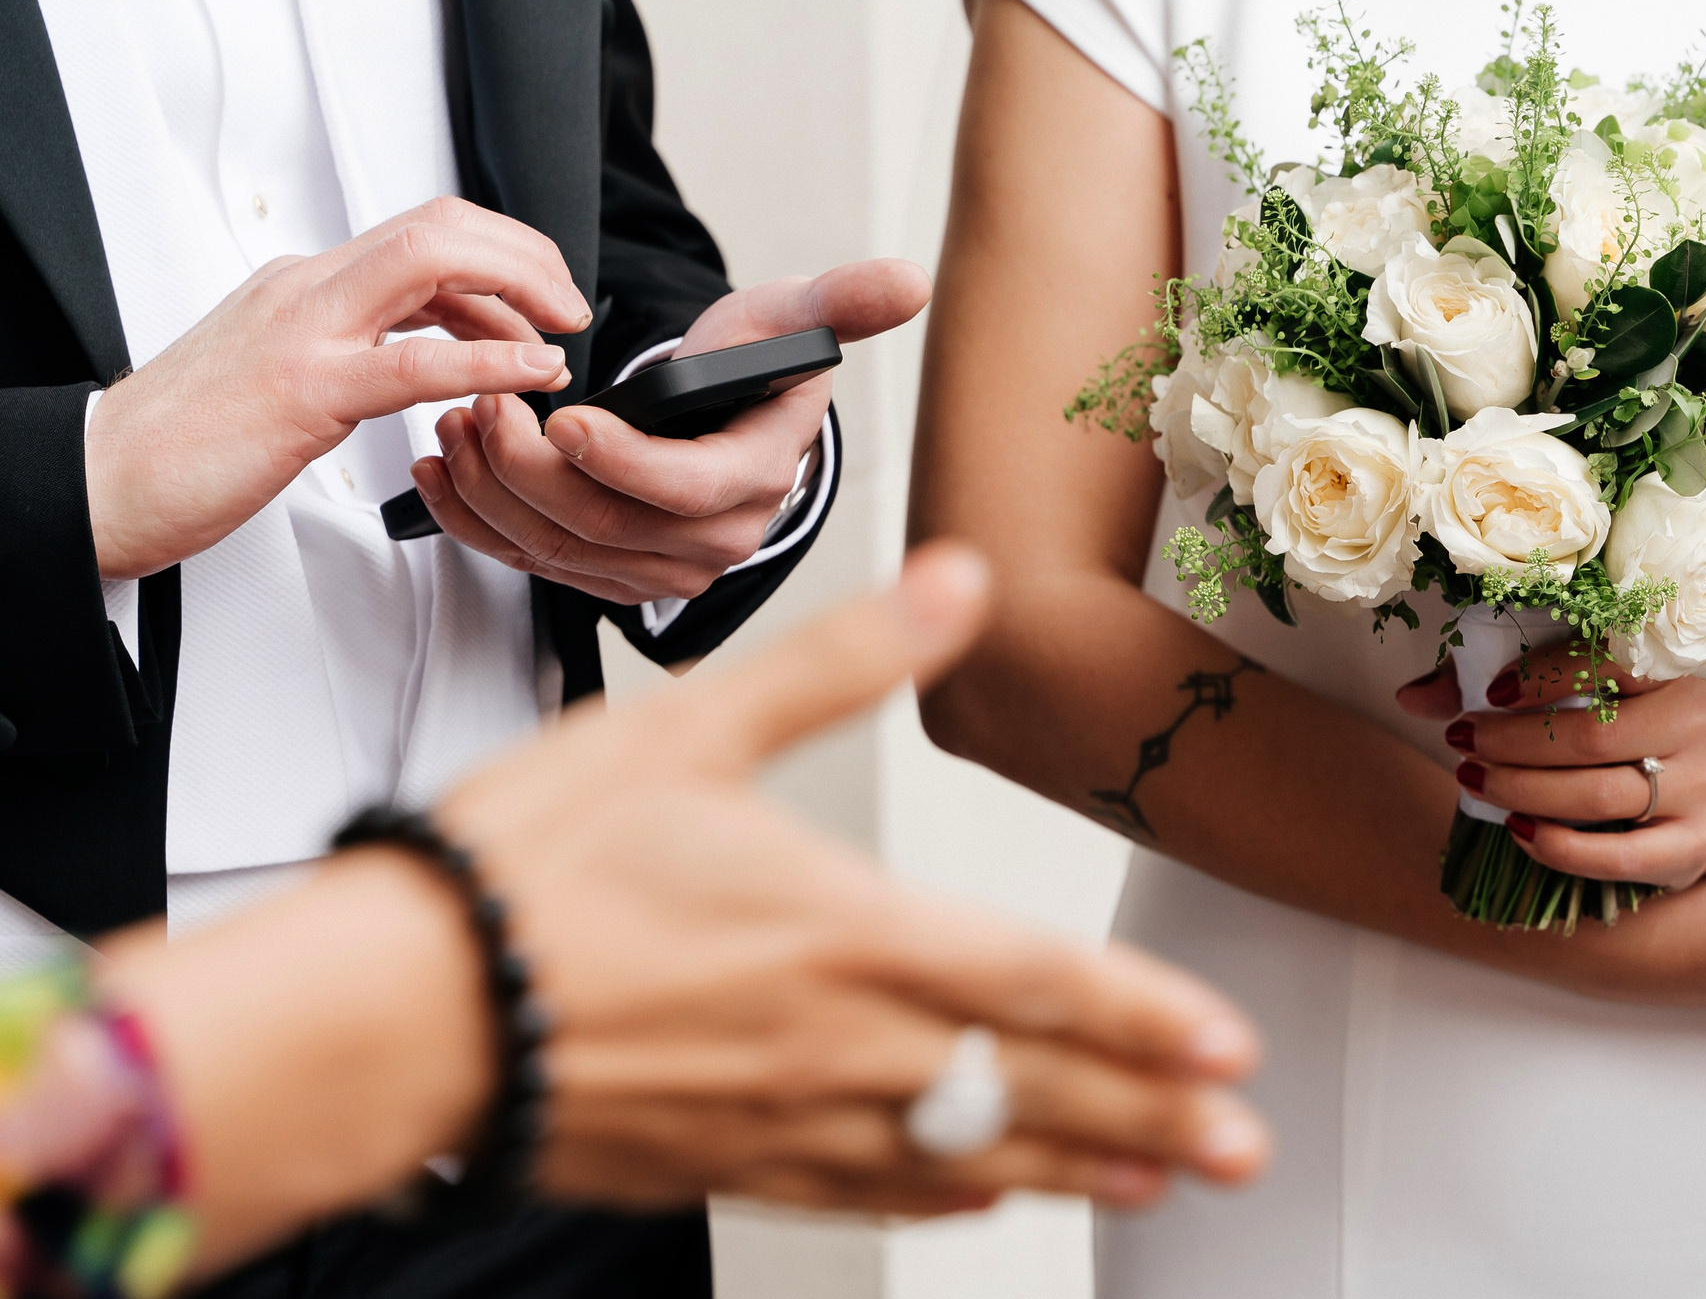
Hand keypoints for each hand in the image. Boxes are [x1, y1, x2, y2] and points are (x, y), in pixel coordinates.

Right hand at [86, 199, 588, 579]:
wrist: (98, 480)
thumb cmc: (189, 440)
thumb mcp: (284, 369)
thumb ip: (352, 344)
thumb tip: (426, 344)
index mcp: (308, 285)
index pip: (425, 232)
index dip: (502, 253)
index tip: (541, 299)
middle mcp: (309, 290)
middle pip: (442, 227)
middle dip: (526, 256)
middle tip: (570, 307)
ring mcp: (305, 333)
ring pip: (434, 264)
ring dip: (520, 291)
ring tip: (560, 337)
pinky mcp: (303, 392)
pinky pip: (415, 361)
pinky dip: (490, 360)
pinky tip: (532, 373)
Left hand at [416, 260, 930, 604]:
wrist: (726, 417)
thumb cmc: (753, 368)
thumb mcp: (793, 321)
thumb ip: (843, 301)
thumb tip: (908, 280)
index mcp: (759, 479)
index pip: (687, 488)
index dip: (622, 458)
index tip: (563, 413)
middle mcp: (715, 542)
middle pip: (606, 525)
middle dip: (530, 467)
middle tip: (486, 402)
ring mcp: (659, 570)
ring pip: (558, 548)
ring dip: (493, 489)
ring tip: (460, 421)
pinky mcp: (609, 579)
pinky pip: (532, 564)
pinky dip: (478, 522)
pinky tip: (444, 472)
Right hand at [440, 542, 1267, 1215]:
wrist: (390, 1011)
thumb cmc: (524, 869)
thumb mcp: (694, 726)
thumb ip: (845, 660)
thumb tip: (959, 579)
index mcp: (845, 935)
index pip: (1037, 983)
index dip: (1145, 1019)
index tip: (1228, 1049)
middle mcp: (835, 1044)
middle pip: (1025, 1089)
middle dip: (1149, 1116)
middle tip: (1240, 1145)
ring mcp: (782, 1118)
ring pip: (961, 1157)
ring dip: (1072, 1167)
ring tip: (1156, 1182)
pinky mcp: (721, 1163)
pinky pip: (864, 1195)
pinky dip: (943, 1199)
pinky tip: (982, 1200)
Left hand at [1402, 642, 1705, 890]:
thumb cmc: (1623, 715)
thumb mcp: (1577, 683)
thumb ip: (1496, 682)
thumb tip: (1410, 697)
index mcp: (1671, 664)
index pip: (1609, 660)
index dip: (1543, 677)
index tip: (1488, 692)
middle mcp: (1698, 722)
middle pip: (1593, 737)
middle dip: (1513, 743)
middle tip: (1461, 741)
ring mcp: (1701, 788)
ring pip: (1598, 796)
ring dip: (1521, 791)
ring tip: (1473, 778)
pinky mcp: (1693, 846)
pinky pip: (1618, 856)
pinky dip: (1558, 847)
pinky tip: (1516, 828)